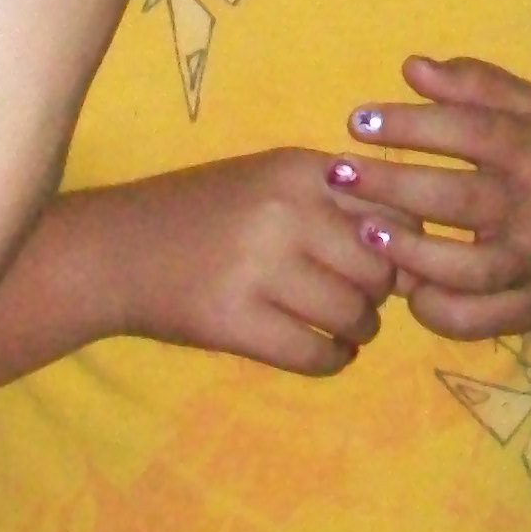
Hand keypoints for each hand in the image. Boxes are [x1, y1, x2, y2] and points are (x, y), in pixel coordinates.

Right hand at [71, 149, 407, 376]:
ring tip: (339, 328)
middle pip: (380, 268)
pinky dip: (330, 361)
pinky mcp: (234, 322)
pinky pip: (316, 354)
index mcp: (300, 170)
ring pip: (354, 314)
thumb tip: (418, 248)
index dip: (401, 245)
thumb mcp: (269, 181)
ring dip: (358, 330)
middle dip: (378, 293)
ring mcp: (258, 268)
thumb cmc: (201, 214)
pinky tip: (320, 352)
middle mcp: (285, 212)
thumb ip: (338, 201)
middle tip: (358, 301)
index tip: (384, 263)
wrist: (112, 251)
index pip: (394, 212)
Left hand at [338, 57, 530, 337]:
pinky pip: (474, 320)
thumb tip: (410, 68)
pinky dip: (434, 309)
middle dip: (390, 185)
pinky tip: (408, 286)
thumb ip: (476, 85)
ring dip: (409, 253)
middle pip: (458, 199)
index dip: (411, 124)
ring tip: (364, 231)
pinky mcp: (530, 310)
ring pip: (466, 270)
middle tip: (337, 173)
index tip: (358, 120)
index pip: (471, 131)